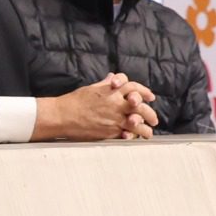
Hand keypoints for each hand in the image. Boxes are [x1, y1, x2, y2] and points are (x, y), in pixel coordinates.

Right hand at [33, 74, 156, 142]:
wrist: (61, 116)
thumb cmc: (73, 102)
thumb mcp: (90, 89)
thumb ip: (104, 84)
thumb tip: (112, 77)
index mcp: (111, 90)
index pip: (133, 87)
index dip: (144, 91)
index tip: (150, 97)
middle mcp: (115, 103)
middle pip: (140, 106)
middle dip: (150, 113)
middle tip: (154, 119)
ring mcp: (114, 117)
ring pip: (138, 121)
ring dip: (146, 127)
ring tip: (148, 132)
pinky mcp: (110, 130)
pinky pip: (128, 133)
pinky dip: (135, 136)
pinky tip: (137, 137)